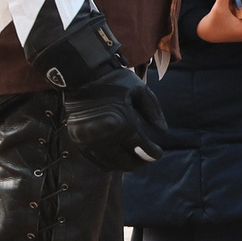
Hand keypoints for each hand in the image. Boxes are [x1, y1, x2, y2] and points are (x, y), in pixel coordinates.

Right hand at [24, 5, 173, 170]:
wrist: (82, 75)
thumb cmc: (115, 80)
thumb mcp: (140, 90)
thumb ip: (153, 111)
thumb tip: (163, 131)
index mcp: (123, 122)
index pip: (142, 149)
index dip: (153, 154)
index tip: (158, 153)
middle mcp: (105, 135)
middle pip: (127, 163)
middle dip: (140, 161)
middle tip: (146, 156)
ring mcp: (90, 140)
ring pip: (112, 165)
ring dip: (124, 164)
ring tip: (132, 157)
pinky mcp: (79, 141)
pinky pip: (96, 161)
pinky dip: (109, 162)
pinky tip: (117, 156)